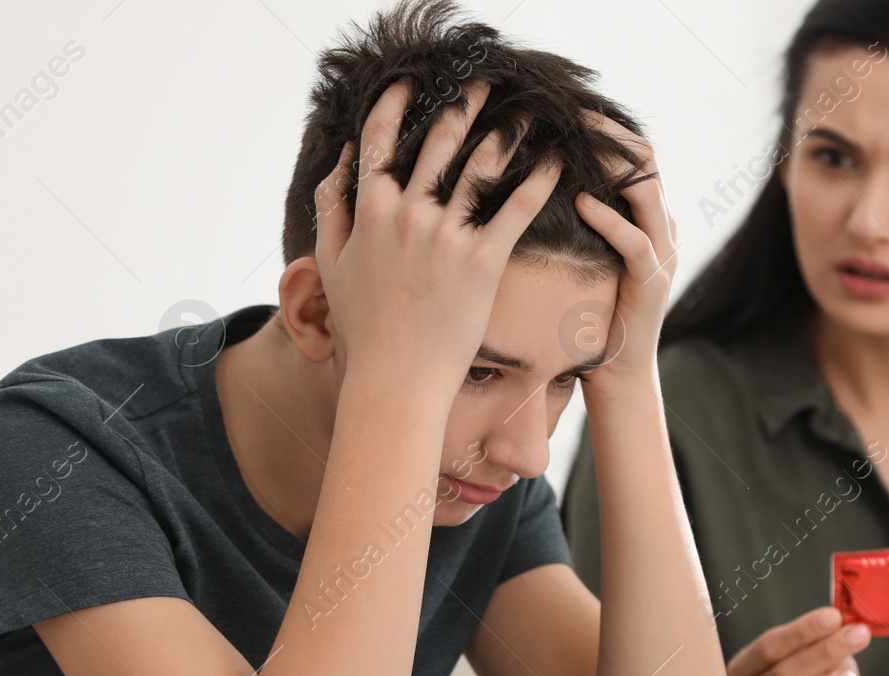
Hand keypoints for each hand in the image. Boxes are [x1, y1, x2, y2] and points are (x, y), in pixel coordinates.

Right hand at [313, 76, 561, 394]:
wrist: (396, 380)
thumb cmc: (364, 327)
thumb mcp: (332, 263)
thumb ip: (331, 207)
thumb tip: (340, 159)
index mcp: (369, 210)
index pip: (380, 139)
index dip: (398, 104)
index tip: (416, 84)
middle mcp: (406, 215)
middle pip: (438, 141)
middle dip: (464, 105)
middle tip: (486, 85)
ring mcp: (445, 237)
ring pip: (479, 166)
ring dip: (505, 133)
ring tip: (526, 114)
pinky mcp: (482, 263)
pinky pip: (515, 210)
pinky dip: (538, 180)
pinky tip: (556, 161)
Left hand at [570, 110, 677, 391]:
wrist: (617, 371)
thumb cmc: (591, 314)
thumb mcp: (587, 254)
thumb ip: (580, 218)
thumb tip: (539, 176)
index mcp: (650, 218)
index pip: (638, 154)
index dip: (607, 127)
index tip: (567, 107)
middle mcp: (664, 229)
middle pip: (648, 160)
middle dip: (609, 133)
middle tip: (569, 113)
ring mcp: (664, 255)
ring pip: (648, 191)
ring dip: (612, 164)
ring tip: (575, 144)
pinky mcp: (652, 282)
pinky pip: (636, 240)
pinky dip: (610, 217)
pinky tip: (581, 201)